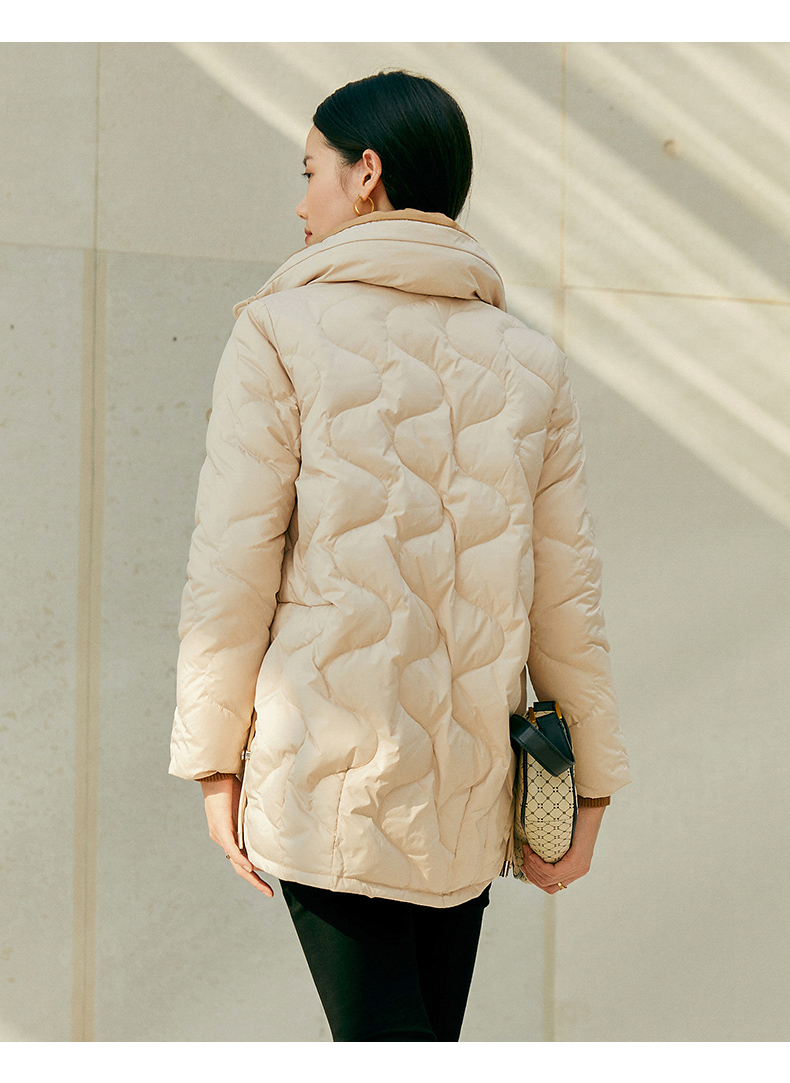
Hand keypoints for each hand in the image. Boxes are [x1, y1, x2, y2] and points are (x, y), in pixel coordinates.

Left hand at [200, 776, 273, 896]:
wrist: (215, 775)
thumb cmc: (230, 786)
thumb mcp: (244, 807)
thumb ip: (252, 818)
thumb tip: (269, 822)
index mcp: (227, 835)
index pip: (241, 858)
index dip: (253, 871)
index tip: (266, 879)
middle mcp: (222, 839)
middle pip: (239, 867)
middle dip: (254, 881)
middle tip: (268, 893)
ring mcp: (220, 835)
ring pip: (236, 862)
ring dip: (250, 876)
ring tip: (264, 888)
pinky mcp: (221, 829)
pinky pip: (232, 849)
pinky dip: (241, 860)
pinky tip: (251, 868)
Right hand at [519, 804, 605, 893]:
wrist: (588, 808)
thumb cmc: (573, 820)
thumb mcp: (561, 841)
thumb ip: (552, 853)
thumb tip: (530, 857)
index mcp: (575, 870)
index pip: (551, 887)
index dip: (534, 879)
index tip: (524, 865)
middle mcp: (578, 872)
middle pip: (547, 886)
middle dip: (530, 873)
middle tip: (523, 856)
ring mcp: (579, 868)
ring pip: (548, 880)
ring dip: (532, 867)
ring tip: (526, 851)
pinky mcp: (577, 861)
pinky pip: (553, 872)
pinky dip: (538, 865)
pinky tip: (532, 854)